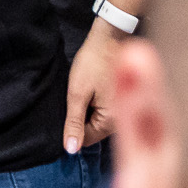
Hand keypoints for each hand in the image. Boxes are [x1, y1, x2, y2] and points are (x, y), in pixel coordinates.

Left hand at [63, 17, 127, 152]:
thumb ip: (74, 121)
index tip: (63, 113)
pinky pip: (104, 112)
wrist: (110, 38)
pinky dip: (94, 105)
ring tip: (80, 95)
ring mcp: (123, 110)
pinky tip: (88, 92)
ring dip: (87, 112)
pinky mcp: (121, 100)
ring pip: (98, 121)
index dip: (71, 129)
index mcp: (112, 122)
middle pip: (94, 131)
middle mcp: (122, 121)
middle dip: (80, 120)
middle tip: (71, 100)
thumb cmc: (93, 63)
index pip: (86, 139)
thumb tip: (71, 150)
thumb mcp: (78, 92)